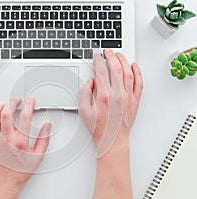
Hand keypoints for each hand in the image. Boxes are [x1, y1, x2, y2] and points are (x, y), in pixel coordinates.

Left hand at [0, 97, 50, 198]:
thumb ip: (43, 139)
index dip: (28, 105)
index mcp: (20, 141)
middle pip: (5, 112)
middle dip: (12, 102)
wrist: (5, 182)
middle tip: (16, 100)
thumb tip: (47, 127)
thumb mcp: (38, 157)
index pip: (24, 116)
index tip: (30, 100)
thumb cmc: (19, 171)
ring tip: (4, 104)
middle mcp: (6, 138)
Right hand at [79, 49, 142, 198]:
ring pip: (128, 73)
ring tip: (119, 55)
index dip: (98, 61)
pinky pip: (139, 83)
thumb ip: (84, 92)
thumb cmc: (98, 127)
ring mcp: (128, 97)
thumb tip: (91, 80)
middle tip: (108, 51)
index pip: (101, 71)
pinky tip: (134, 66)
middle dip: (111, 57)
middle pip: (115, 69)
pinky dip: (137, 72)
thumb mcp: (83, 110)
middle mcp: (117, 94)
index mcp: (104, 96)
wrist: (112, 139)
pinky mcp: (135, 101)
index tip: (96, 56)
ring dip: (123, 61)